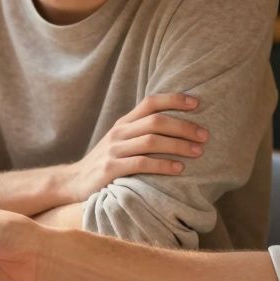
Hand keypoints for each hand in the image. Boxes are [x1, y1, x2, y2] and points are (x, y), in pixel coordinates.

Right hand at [59, 93, 206, 201]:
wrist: (75, 181)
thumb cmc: (107, 161)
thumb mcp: (121, 140)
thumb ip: (142, 131)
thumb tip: (177, 124)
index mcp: (124, 122)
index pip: (151, 102)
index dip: (174, 99)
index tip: (197, 103)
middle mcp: (119, 132)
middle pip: (156, 121)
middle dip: (183, 126)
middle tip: (205, 135)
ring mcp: (114, 150)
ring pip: (151, 141)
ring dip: (178, 145)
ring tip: (198, 152)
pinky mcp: (111, 169)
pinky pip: (141, 164)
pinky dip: (163, 165)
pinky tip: (179, 169)